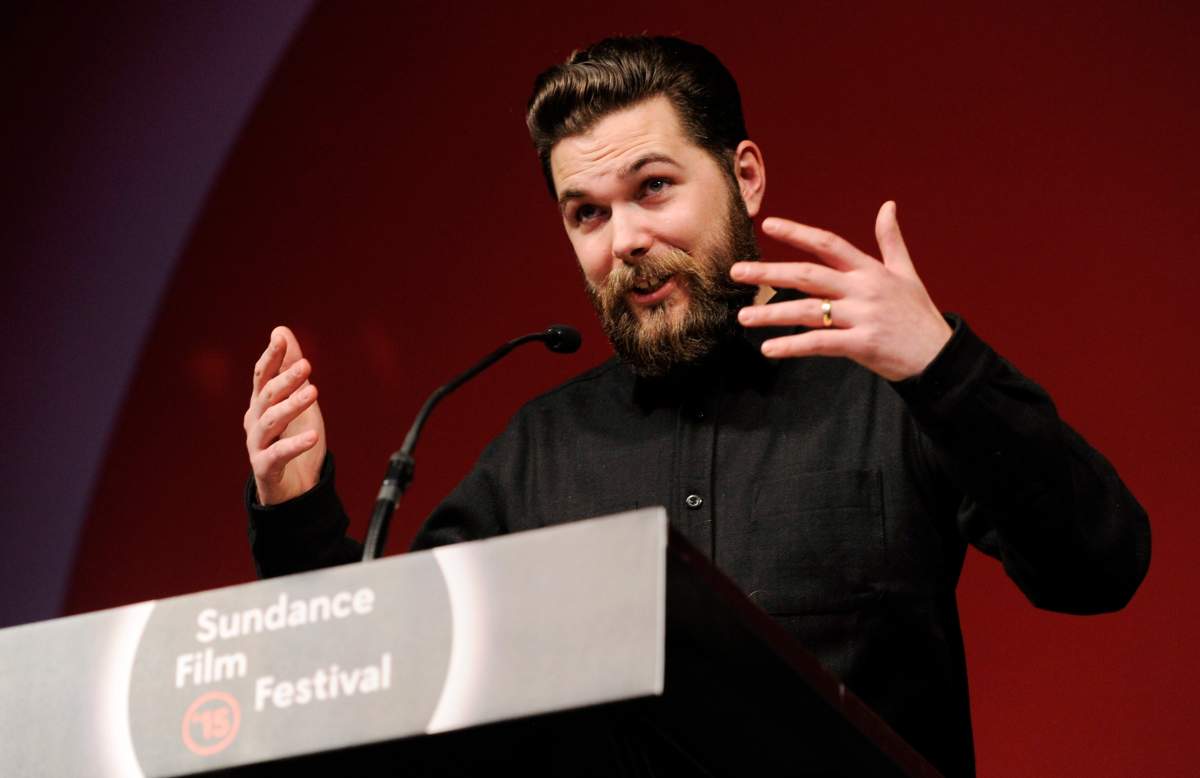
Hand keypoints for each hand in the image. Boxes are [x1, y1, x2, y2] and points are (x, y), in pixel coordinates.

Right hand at [243, 325, 325, 504]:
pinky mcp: (265, 467)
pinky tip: (313, 436)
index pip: (263, 375)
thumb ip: (290, 368)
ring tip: (314, 392)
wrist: (294, 487)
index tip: (281, 337)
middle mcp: (255, 421)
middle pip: (268, 395)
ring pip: (271, 421)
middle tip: (306, 365)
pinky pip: (279, 454)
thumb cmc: (294, 438)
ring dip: (292, 405)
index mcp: (261, 403)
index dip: (271, 357)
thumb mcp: (298, 399)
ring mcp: (258, 444)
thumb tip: (281, 330)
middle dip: (286, 378)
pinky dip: (295, 444)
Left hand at [731, 201, 951, 380]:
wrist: (941, 356)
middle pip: (808, 275)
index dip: (798, 232)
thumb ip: (891, 241)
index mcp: (870, 270)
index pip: (828, 243)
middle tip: (737, 271)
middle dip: (770, 272)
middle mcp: (864, 289)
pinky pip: (820, 344)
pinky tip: (770, 349)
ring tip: (744, 316)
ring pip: (809, 311)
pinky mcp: (863, 344)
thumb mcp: (907, 273)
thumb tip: (888, 206)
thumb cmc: (919, 315)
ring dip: (773, 313)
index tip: (768, 224)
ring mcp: (863, 316)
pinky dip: (793, 346)